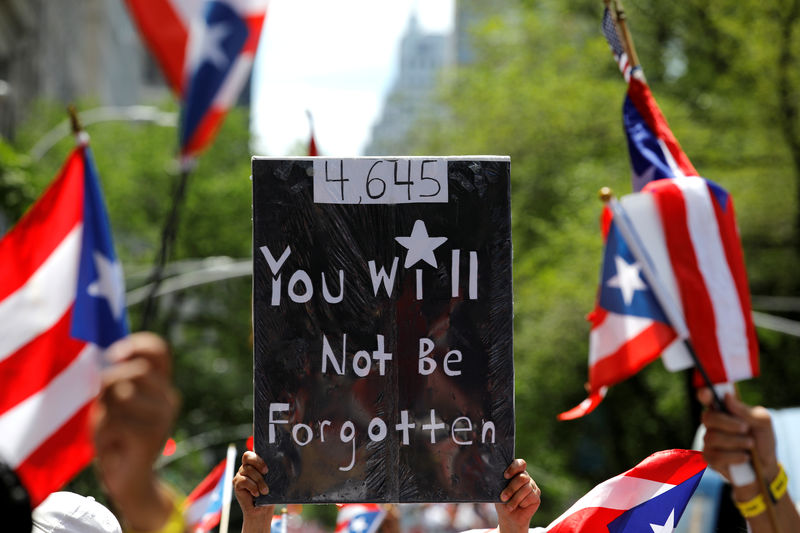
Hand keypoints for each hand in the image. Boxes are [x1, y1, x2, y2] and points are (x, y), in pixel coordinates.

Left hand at [92, 333, 179, 530]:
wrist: (126, 477)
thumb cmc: (116, 435)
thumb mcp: (113, 401)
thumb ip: (115, 379)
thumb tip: (108, 359)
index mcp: (162, 385)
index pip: (158, 350)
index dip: (136, 345)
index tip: (113, 355)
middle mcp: (169, 398)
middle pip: (136, 370)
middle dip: (110, 381)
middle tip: (103, 403)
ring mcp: (163, 417)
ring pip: (123, 392)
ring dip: (104, 410)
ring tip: (109, 428)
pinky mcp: (150, 436)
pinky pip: (115, 420)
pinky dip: (103, 431)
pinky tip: (112, 444)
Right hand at [234, 451, 274, 532]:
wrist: (261, 511)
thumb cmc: (270, 494)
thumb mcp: (275, 480)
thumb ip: (277, 469)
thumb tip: (287, 460)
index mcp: (255, 463)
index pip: (252, 452)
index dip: (257, 454)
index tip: (267, 465)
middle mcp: (246, 467)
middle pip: (247, 456)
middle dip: (258, 463)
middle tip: (266, 472)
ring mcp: (240, 475)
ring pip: (247, 470)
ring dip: (258, 480)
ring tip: (265, 490)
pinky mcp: (237, 484)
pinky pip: (243, 480)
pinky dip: (252, 486)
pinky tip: (256, 493)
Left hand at [496, 458, 540, 532]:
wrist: (509, 517)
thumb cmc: (502, 502)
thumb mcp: (498, 491)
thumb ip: (500, 482)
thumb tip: (495, 477)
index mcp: (516, 473)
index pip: (520, 464)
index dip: (514, 468)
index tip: (505, 476)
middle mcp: (526, 477)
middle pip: (522, 478)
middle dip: (511, 488)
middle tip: (503, 497)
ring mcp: (532, 487)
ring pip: (526, 489)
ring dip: (515, 499)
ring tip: (509, 506)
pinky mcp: (536, 497)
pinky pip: (531, 497)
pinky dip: (522, 503)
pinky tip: (519, 506)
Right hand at [699, 388, 777, 483]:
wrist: (766, 467)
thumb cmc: (763, 441)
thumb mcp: (762, 423)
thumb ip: (745, 411)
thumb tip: (727, 397)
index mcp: (724, 411)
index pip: (708, 399)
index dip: (704, 394)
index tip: (707, 393)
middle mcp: (713, 424)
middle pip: (708, 417)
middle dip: (728, 424)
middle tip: (746, 429)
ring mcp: (709, 441)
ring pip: (713, 437)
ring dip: (736, 442)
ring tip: (750, 445)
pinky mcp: (709, 458)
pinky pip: (715, 455)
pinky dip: (734, 456)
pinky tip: (744, 457)